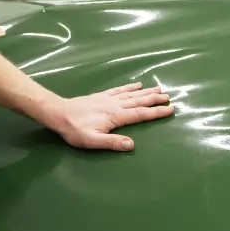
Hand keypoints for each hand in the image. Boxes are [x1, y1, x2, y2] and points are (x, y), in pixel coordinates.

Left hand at [49, 82, 173, 150]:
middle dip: (155, 99)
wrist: (59, 113)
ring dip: (147, 92)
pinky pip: (120, 89)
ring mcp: (109, 98)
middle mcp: (115, 105)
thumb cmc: (75, 130)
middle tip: (170, 97)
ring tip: (159, 89)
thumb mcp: (92, 141)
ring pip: (132, 94)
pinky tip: (137, 85)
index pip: (140, 114)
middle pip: (140, 101)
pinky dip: (130, 87)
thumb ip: (112, 142)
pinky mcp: (102, 96)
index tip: (170, 109)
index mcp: (115, 116)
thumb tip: (131, 145)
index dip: (156, 112)